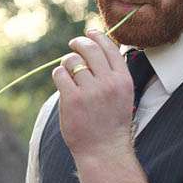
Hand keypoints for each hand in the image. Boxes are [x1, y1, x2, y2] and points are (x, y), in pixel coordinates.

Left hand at [51, 29, 134, 158]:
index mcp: (123, 80)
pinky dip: (59, 74)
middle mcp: (108, 83)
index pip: (110, 47)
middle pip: (90, 48)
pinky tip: (62, 82)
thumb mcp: (122, 95)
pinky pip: (60, 74)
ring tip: (68, 71)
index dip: (98, 36)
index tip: (89, 32)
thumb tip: (99, 46)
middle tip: (74, 44)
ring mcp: (90, 91)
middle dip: (79, 42)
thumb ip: (113, 73)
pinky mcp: (72, 99)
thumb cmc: (111, 121)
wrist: (104, 150)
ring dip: (67, 62)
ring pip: (72, 60)